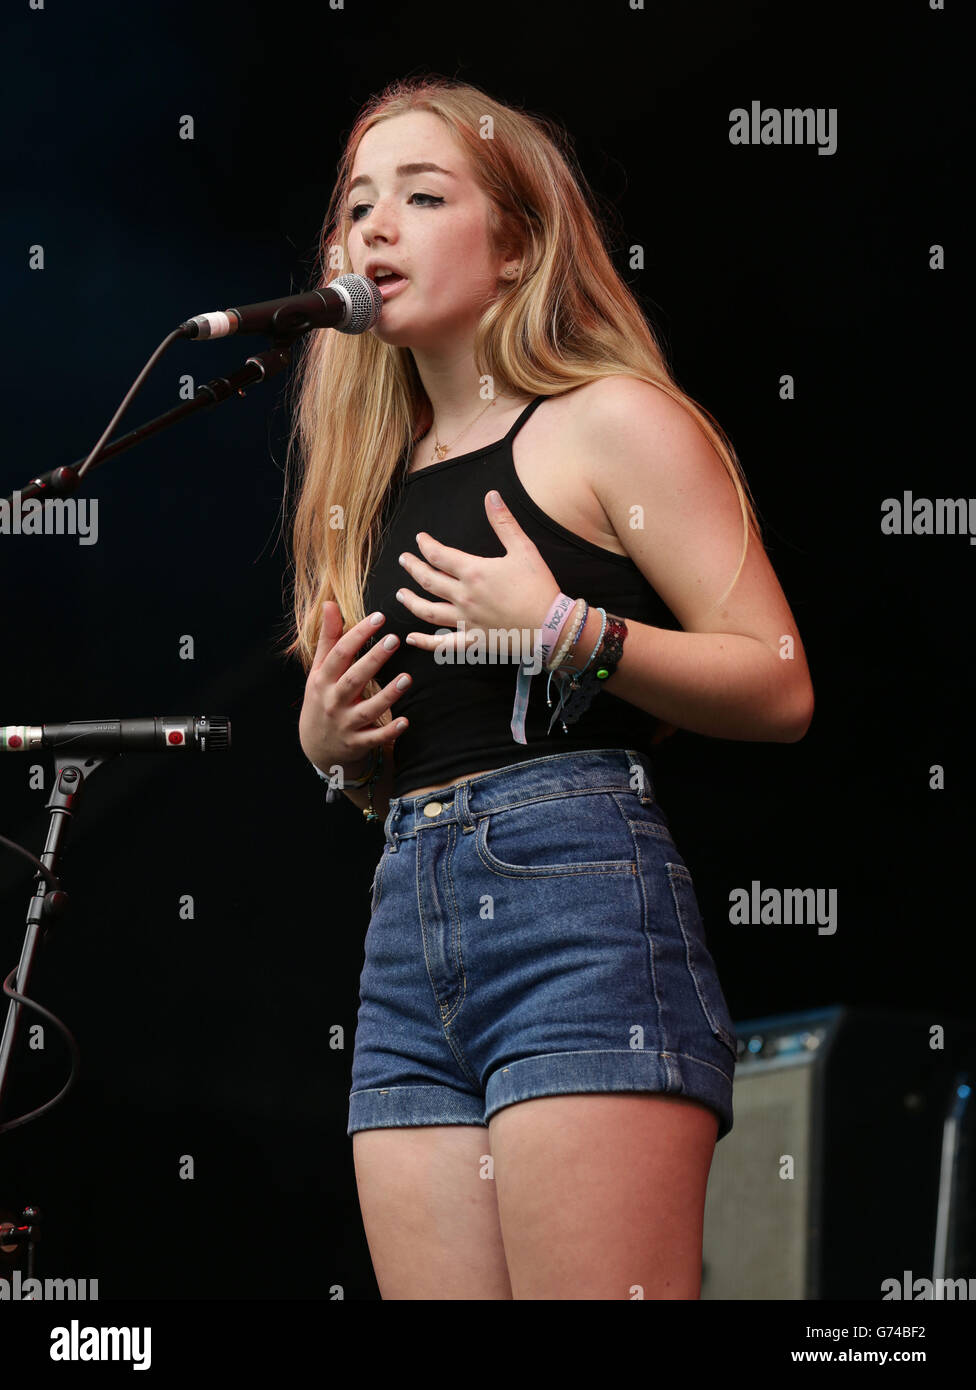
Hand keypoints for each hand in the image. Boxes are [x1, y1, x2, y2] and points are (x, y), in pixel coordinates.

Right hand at [298, 602, 410, 778]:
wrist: (317, 747)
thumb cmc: (321, 699)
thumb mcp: (319, 671)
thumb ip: (328, 639)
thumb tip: (330, 604)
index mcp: (323, 680)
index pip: (340, 654)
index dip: (358, 634)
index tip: (379, 617)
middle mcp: (333, 701)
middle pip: (353, 679)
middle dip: (373, 660)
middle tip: (394, 639)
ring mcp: (345, 724)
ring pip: (367, 709)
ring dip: (388, 694)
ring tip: (407, 677)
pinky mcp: (357, 743)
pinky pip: (375, 738)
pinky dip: (389, 731)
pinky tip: (405, 721)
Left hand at [395, 490, 560, 660]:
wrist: (551, 626)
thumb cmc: (539, 587)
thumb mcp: (524, 549)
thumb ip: (504, 522)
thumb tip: (491, 496)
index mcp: (474, 572)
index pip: (439, 555)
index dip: (426, 545)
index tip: (419, 540)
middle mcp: (464, 596)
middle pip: (429, 580)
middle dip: (413, 568)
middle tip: (403, 560)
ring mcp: (466, 621)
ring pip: (429, 611)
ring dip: (411, 602)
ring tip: (400, 594)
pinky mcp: (473, 641)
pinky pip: (443, 644)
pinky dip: (425, 642)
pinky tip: (412, 638)